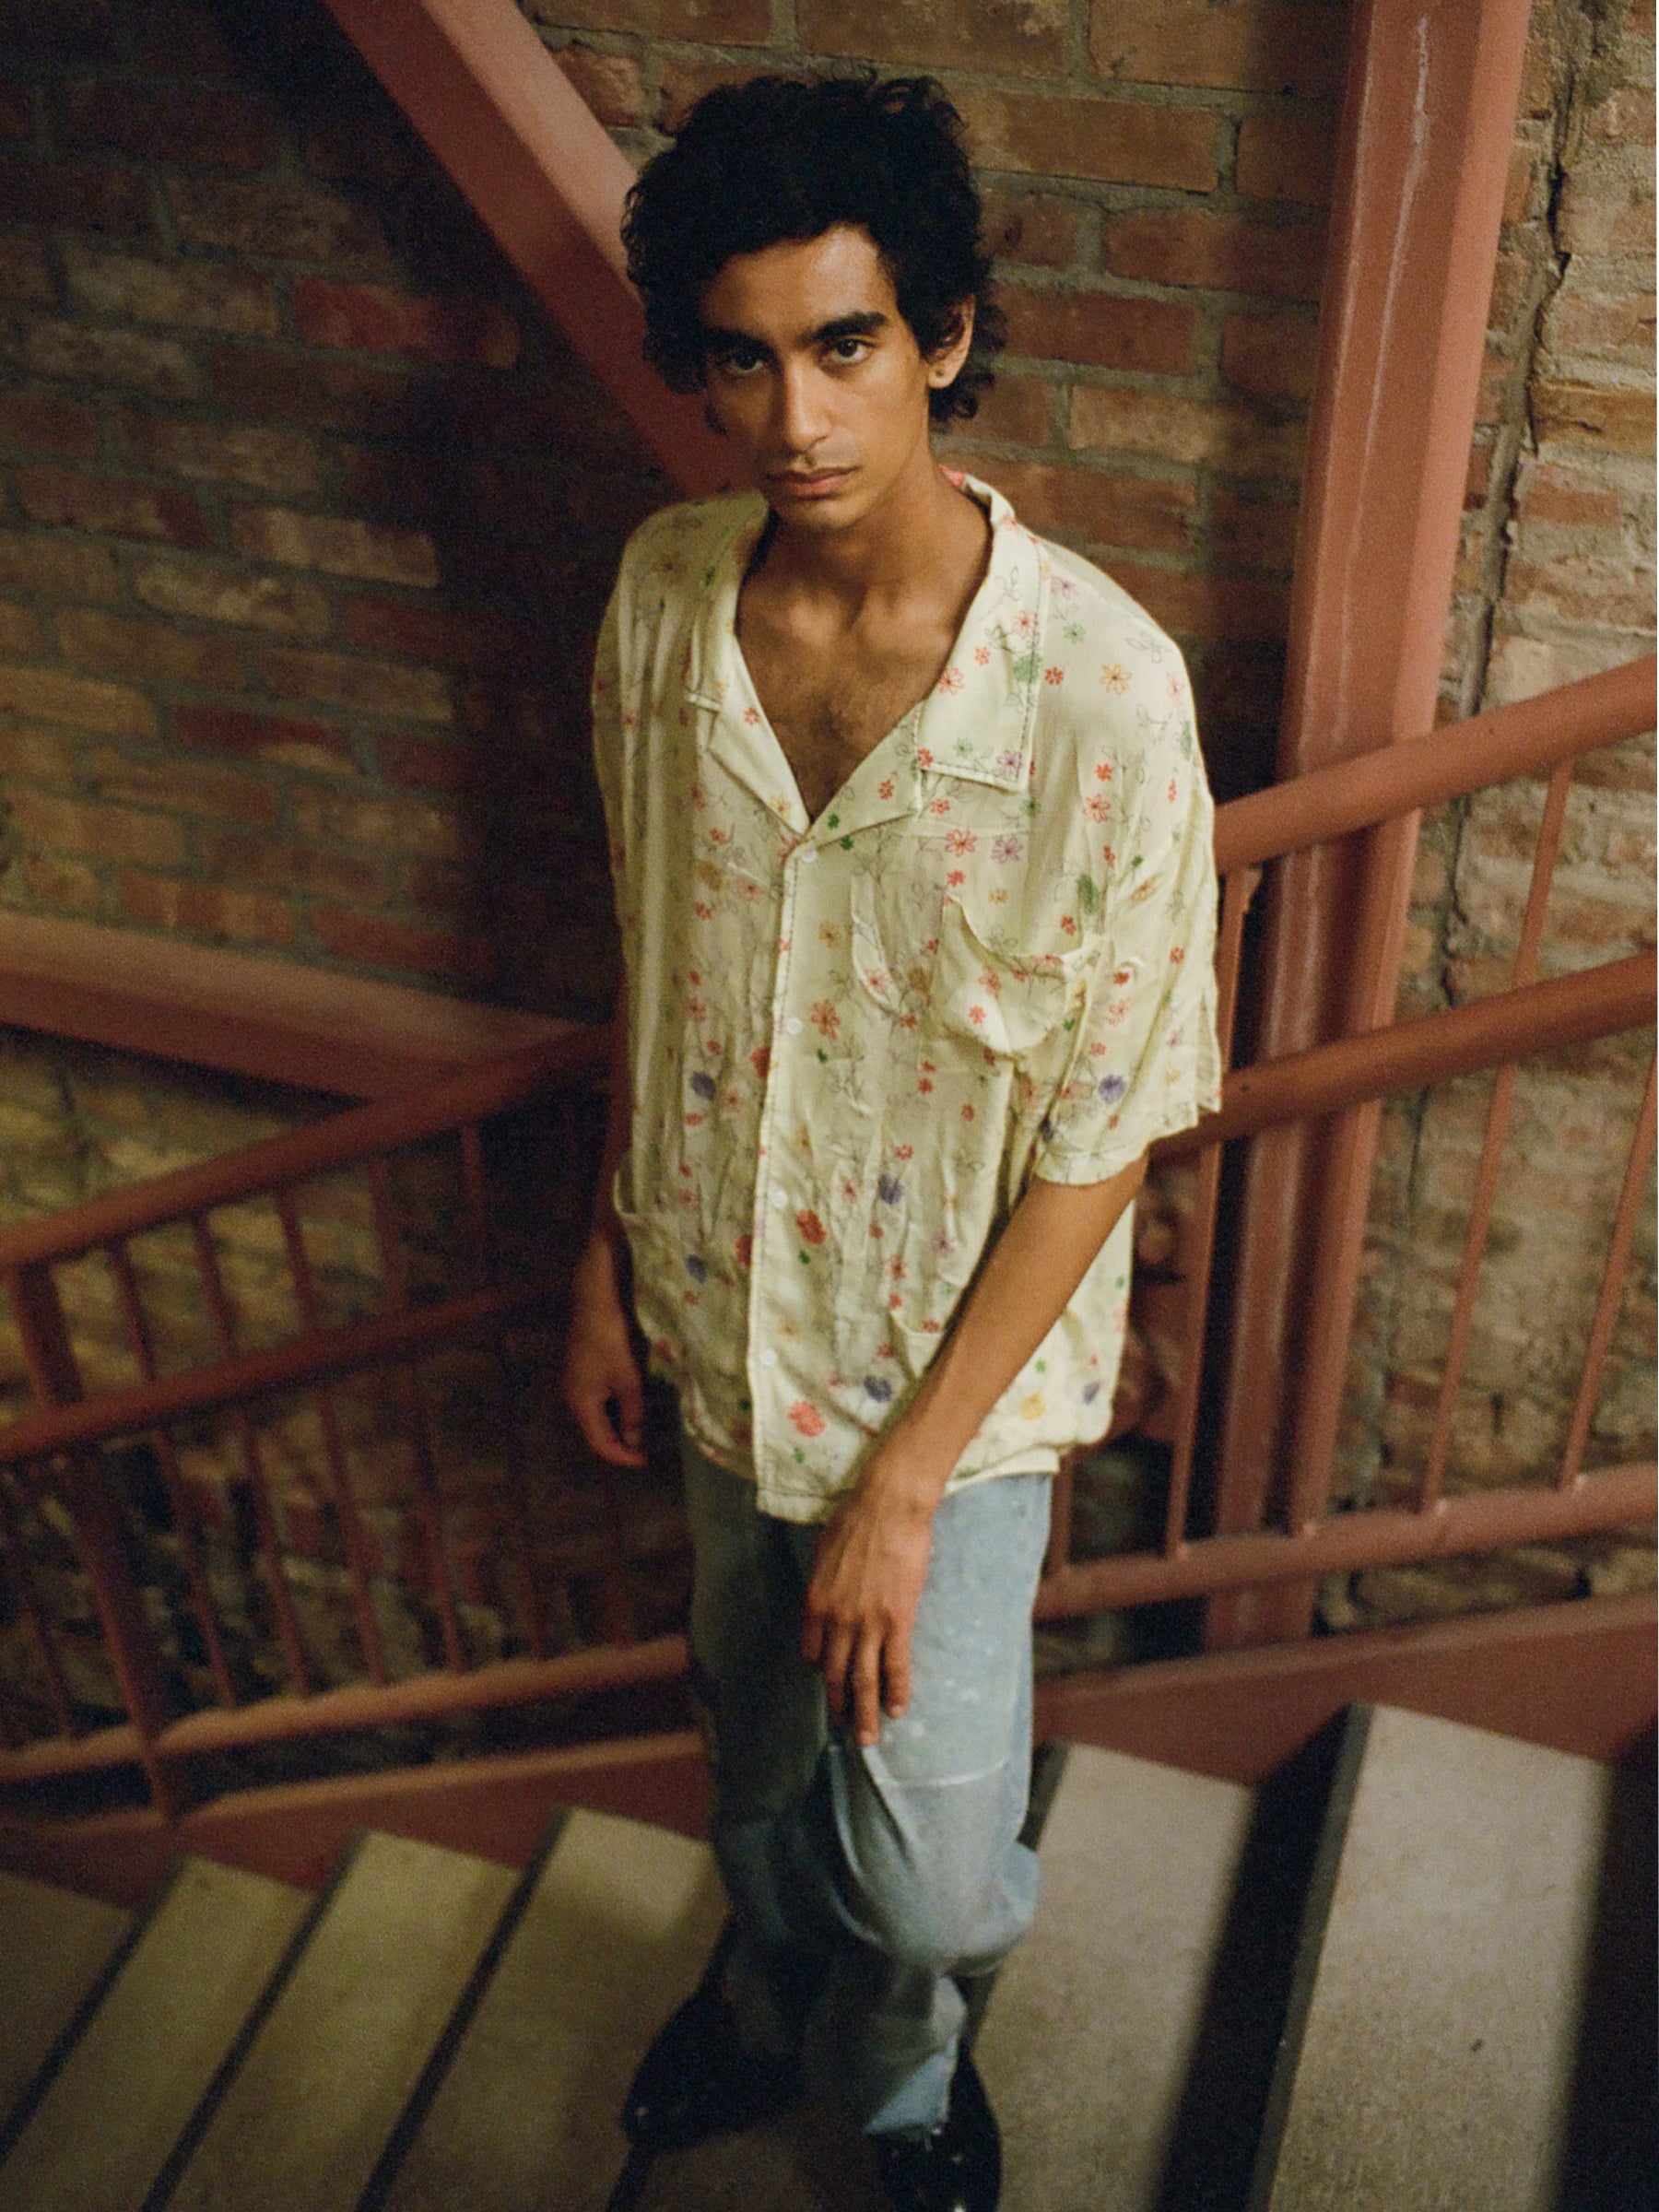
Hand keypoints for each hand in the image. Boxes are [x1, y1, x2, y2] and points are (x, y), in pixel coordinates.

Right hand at [561, 1233, 646, 1466]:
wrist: (594, 1302)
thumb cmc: (611, 1340)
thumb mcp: (628, 1379)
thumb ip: (632, 1412)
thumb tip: (636, 1442)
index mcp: (581, 1404)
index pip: (600, 1443)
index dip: (622, 1456)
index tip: (645, 1462)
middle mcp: (573, 1398)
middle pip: (595, 1433)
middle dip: (620, 1444)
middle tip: (645, 1450)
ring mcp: (574, 1384)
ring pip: (595, 1417)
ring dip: (616, 1427)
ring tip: (640, 1432)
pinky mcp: (580, 1373)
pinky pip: (595, 1403)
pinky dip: (612, 1411)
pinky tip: (629, 1408)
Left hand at [802, 1483, 933, 1747]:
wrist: (886, 1506)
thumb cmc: (854, 1521)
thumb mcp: (822, 1555)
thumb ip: (823, 1586)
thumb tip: (825, 1602)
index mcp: (814, 1604)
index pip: (813, 1652)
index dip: (822, 1670)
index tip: (830, 1679)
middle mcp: (836, 1621)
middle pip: (836, 1673)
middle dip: (840, 1703)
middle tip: (845, 1726)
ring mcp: (867, 1623)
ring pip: (864, 1679)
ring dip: (864, 1712)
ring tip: (867, 1737)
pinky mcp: (897, 1620)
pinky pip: (895, 1665)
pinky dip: (896, 1691)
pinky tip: (896, 1710)